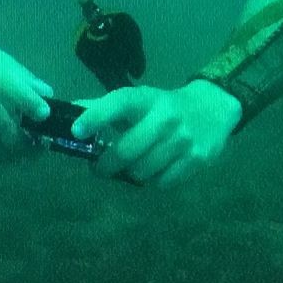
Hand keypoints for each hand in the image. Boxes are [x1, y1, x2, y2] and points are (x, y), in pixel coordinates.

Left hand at [74, 80, 242, 188]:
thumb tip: (70, 110)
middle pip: (126, 150)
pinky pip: (163, 182)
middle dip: (106, 165)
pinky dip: (154, 181)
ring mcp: (182, 139)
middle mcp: (165, 117)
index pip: (118, 103)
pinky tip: (156, 169)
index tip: (76, 131)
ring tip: (132, 166)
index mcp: (146, 99)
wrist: (213, 109)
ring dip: (131, 174)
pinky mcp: (196, 159)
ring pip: (142, 171)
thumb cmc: (163, 107)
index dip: (96, 116)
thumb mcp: (138, 100)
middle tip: (99, 168)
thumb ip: (104, 108)